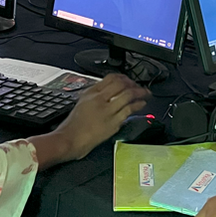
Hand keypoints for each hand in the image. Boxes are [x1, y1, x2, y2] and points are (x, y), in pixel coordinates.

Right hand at [30, 74, 147, 167]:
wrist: (70, 139)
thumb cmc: (73, 125)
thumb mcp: (81, 103)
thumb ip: (94, 96)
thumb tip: (108, 91)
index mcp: (91, 93)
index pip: (110, 78)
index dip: (123, 77)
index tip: (128, 80)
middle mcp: (99, 99)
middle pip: (121, 84)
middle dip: (133, 83)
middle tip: (139, 86)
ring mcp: (107, 111)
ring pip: (127, 95)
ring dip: (139, 92)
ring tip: (145, 93)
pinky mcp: (113, 123)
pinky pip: (129, 110)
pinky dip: (138, 105)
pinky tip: (142, 104)